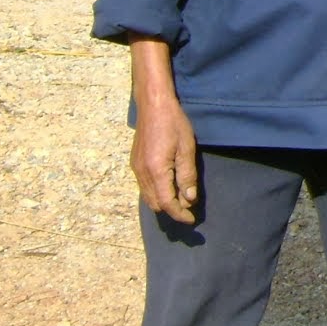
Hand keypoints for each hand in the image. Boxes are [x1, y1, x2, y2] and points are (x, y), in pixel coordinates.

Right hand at [128, 36, 198, 224]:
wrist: (153, 105)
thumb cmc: (174, 124)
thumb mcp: (186, 149)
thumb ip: (187, 175)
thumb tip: (189, 198)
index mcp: (156, 171)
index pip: (167, 203)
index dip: (179, 214)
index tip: (192, 220)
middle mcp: (142, 173)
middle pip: (155, 204)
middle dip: (172, 211)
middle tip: (189, 211)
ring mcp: (136, 169)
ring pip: (148, 197)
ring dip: (163, 203)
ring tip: (181, 202)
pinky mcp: (135, 163)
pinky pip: (144, 187)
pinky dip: (156, 193)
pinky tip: (168, 188)